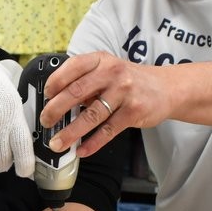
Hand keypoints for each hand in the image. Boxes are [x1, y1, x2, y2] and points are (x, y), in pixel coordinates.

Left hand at [40, 51, 170, 157]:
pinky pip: (108, 131)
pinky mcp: (133, 112)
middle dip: (56, 110)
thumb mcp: (109, 69)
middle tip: (45, 122)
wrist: (166, 88)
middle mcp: (112, 73)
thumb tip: (58, 100)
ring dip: (70, 132)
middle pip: (76, 92)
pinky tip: (81, 150)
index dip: (55, 82)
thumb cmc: (131, 81)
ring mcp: (124, 93)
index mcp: (101, 60)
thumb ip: (86, 80)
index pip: (72, 67)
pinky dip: (92, 143)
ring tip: (57, 143)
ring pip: (91, 116)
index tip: (45, 96)